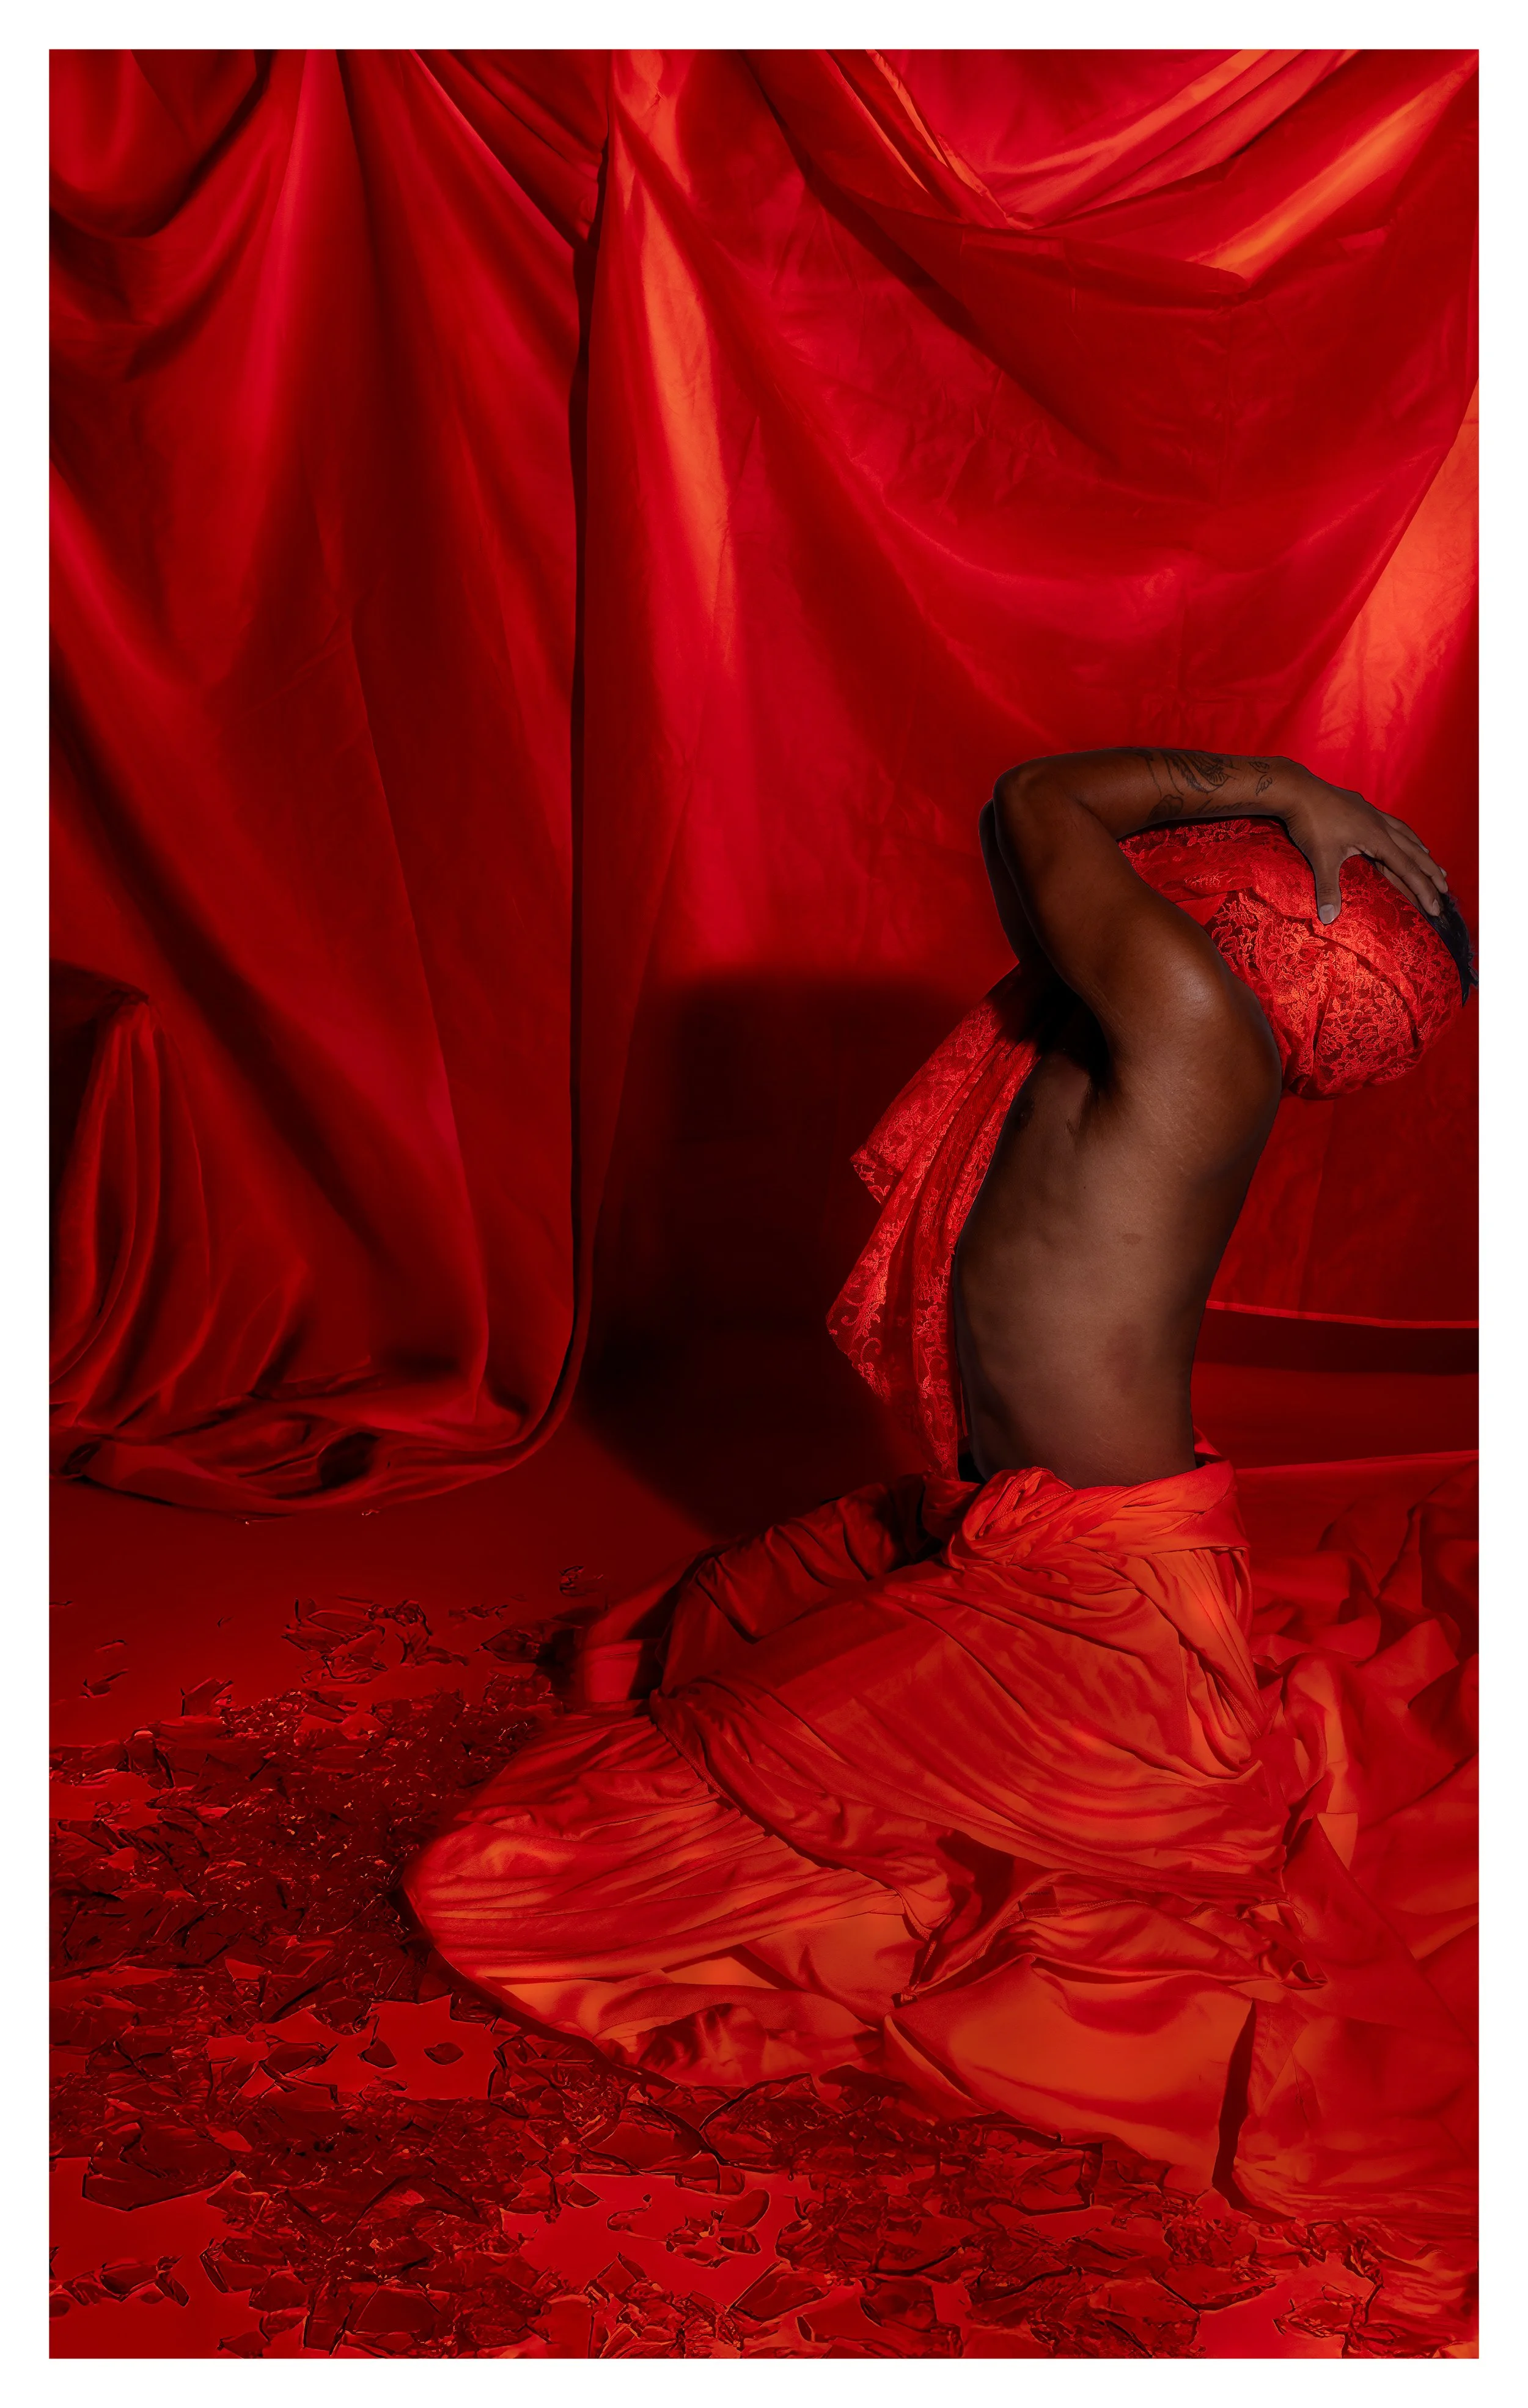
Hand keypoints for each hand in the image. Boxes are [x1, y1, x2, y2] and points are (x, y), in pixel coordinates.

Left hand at [1278, 773, 1447, 923]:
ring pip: (1407, 836)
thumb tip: (1329, 918)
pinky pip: (1394, 824)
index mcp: (1377, 838)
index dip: (1423, 889)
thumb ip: (1328, 888)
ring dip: (1422, 852)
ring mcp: (1373, 814)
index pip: (1407, 869)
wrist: (1299, 790)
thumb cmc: (1310, 823)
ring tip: (1434, 864)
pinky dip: (1405, 835)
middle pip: (1414, 852)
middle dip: (1431, 873)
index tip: (1436, 907)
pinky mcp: (1364, 808)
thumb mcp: (1320, 858)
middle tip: (1446, 890)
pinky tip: (1403, 837)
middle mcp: (1381, 825)